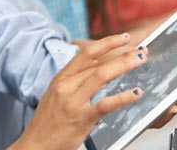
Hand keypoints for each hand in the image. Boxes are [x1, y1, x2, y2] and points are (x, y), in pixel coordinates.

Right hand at [10, 34, 147, 149]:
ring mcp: (73, 102)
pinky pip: (105, 104)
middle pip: (98, 63)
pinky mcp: (81, 119)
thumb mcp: (56, 93)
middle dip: (123, 54)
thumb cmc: (47, 122)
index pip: (86, 53)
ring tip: (140, 61)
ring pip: (102, 76)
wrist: (35, 145)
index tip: (123, 37)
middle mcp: (67, 86)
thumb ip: (75, 78)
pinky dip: (122, 97)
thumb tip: (95, 63)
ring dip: (124, 65)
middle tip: (141, 50)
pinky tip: (134, 93)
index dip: (107, 42)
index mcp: (61, 78)